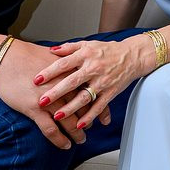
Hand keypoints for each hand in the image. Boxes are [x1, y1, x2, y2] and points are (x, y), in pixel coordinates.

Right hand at [0, 39, 89, 149]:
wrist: (5, 58)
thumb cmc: (26, 56)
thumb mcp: (53, 57)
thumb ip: (67, 65)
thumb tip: (75, 68)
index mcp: (70, 74)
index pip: (91, 93)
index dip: (100, 106)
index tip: (104, 116)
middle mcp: (63, 88)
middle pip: (84, 109)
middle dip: (90, 121)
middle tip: (92, 129)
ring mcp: (50, 100)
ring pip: (70, 122)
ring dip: (77, 133)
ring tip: (80, 140)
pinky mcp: (35, 108)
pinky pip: (51, 129)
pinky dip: (60, 139)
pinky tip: (64, 145)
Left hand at [33, 36, 152, 128]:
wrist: (132, 56)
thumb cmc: (107, 50)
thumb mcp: (88, 44)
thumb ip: (69, 48)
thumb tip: (51, 50)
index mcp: (85, 55)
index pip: (64, 64)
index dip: (49, 72)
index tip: (36, 80)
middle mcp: (93, 68)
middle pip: (72, 82)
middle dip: (56, 93)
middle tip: (42, 101)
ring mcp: (103, 82)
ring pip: (84, 97)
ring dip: (70, 108)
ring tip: (57, 116)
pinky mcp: (111, 93)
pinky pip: (99, 106)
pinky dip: (90, 116)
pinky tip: (79, 125)